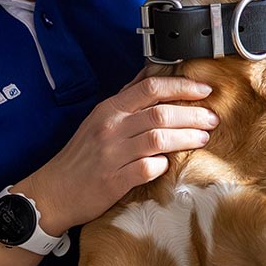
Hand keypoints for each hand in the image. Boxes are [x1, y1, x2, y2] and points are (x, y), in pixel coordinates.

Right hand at [17, 74, 217, 234]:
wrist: (54, 191)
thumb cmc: (80, 156)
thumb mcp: (98, 119)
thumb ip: (126, 98)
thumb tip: (150, 74)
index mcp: (109, 109)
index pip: (150, 88)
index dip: (181, 86)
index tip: (204, 90)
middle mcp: (110, 128)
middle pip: (160, 113)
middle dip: (192, 114)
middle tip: (212, 118)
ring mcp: (112, 154)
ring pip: (158, 138)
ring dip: (186, 137)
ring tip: (203, 138)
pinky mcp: (114, 180)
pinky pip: (147, 168)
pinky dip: (163, 165)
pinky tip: (170, 165)